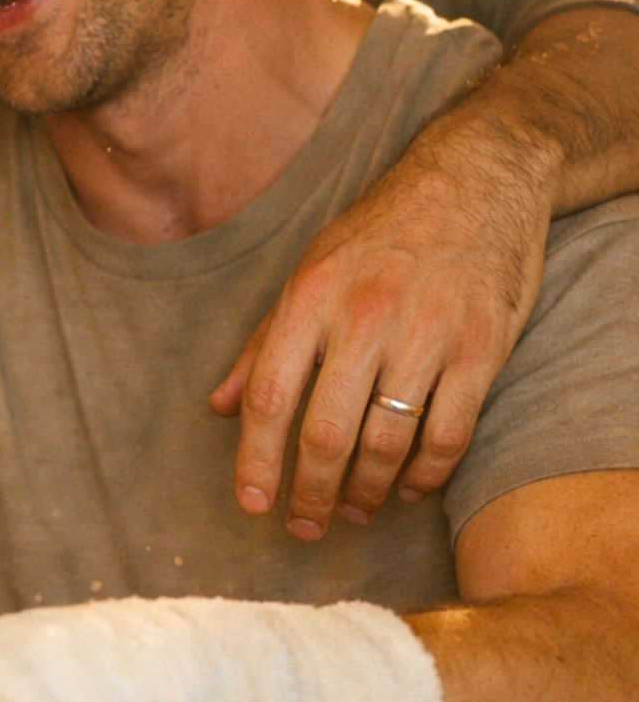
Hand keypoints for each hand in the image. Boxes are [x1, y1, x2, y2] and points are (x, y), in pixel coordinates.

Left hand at [209, 105, 550, 539]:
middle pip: (326, 433)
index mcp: (312, 296)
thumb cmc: (383, 230)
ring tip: (355, 509)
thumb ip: (264, 341)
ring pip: (387, 442)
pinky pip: (449, 433)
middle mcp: (365, 316)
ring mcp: (427, 333)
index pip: (269, 396)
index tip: (253, 505)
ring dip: (366, 490)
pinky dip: (426, 474)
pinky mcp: (481, 348)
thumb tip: (219, 405)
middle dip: (311, 493)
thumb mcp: (311, 267)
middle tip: (305, 525)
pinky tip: (408, 487)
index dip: (256, 461)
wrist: (478, 176)